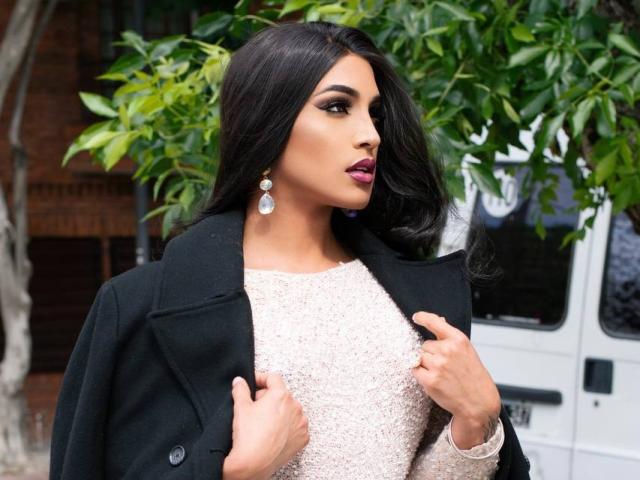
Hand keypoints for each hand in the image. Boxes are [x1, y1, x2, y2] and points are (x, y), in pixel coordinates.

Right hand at [223, 371, 309, 478]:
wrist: (254, 463)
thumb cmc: (249, 436)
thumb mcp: (241, 407)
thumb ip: (240, 390)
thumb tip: (239, 382)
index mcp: (281, 395)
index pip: (273, 378)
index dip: (261, 379)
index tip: (253, 384)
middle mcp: (295, 407)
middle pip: (281, 395)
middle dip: (268, 398)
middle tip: (254, 407)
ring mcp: (301, 423)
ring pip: (290, 411)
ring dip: (279, 412)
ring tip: (264, 423)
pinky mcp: (303, 438)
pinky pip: (296, 427)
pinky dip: (287, 427)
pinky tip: (274, 433)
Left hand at [410, 312, 500, 448]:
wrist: (479, 403)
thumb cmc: (474, 377)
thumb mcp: (467, 351)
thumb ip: (451, 338)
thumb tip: (438, 320)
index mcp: (458, 340)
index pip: (434, 322)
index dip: (422, 318)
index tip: (416, 317)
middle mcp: (448, 350)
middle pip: (424, 345)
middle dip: (431, 353)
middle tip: (444, 366)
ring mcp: (438, 365)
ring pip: (420, 357)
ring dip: (426, 364)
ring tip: (441, 374)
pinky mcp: (430, 380)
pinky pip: (415, 370)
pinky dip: (421, 374)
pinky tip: (434, 379)